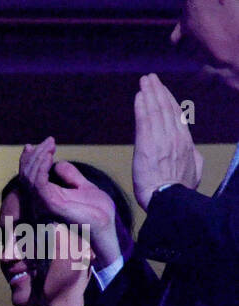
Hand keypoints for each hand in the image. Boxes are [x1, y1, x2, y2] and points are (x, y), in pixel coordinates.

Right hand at [19, 138, 118, 254]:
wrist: (106, 225)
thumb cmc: (97, 211)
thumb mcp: (84, 187)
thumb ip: (71, 177)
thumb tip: (58, 165)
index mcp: (48, 196)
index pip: (30, 177)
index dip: (29, 160)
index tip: (34, 144)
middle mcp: (42, 200)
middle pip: (27, 175)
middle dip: (35, 155)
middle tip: (50, 140)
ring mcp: (45, 202)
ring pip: (30, 177)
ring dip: (39, 158)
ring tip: (51, 146)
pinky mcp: (52, 203)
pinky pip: (39, 183)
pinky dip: (42, 168)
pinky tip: (50, 157)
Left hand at [132, 73, 203, 209]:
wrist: (169, 199)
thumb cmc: (180, 190)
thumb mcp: (195, 170)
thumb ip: (192, 157)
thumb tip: (191, 150)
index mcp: (186, 142)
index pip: (177, 116)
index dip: (169, 101)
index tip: (162, 91)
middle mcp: (175, 137)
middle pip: (166, 108)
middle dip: (158, 91)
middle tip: (150, 78)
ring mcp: (162, 140)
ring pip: (156, 111)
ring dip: (149, 93)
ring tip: (144, 81)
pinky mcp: (147, 145)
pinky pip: (144, 121)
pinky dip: (142, 106)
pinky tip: (139, 96)